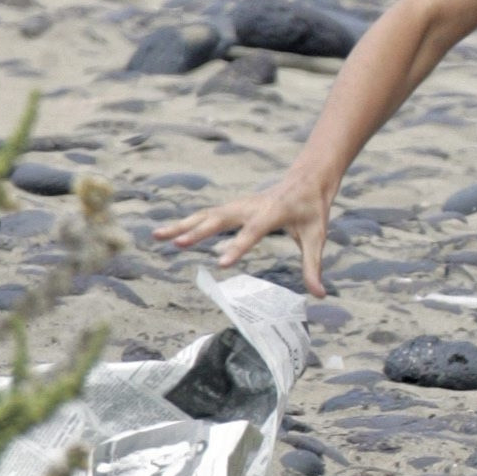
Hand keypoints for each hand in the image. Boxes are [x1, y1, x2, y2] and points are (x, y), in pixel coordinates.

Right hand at [152, 174, 334, 297]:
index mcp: (274, 212)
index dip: (238, 246)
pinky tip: (168, 232)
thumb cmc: (312, 209)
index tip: (221, 263)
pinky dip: (186, 222)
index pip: (254, 231)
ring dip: (182, 224)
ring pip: (206, 214)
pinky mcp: (232, 207)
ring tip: (156, 236)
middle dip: (198, 231)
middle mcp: (251, 206)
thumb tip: (319, 295)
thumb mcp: (316, 238)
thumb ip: (313, 266)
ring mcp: (239, 204)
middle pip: (220, 218)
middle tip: (177, 244)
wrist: (307, 179)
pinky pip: (206, 214)